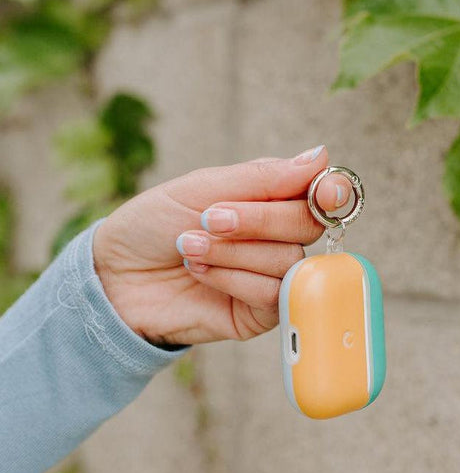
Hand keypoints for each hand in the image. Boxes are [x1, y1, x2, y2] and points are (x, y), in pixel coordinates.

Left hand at [93, 145, 352, 345]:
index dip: (331, 192)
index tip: (323, 191)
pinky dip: (232, 279)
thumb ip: (264, 178)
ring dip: (234, 251)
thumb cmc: (154, 225)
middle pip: (307, 225)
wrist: (116, 275)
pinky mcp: (259, 314)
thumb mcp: (203, 188)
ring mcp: (271, 277)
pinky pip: (272, 294)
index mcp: (271, 201)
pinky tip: (200, 273)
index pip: (320, 195)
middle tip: (210, 218)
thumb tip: (322, 158)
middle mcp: (278, 239)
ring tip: (189, 247)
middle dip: (258, 220)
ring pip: (288, 260)